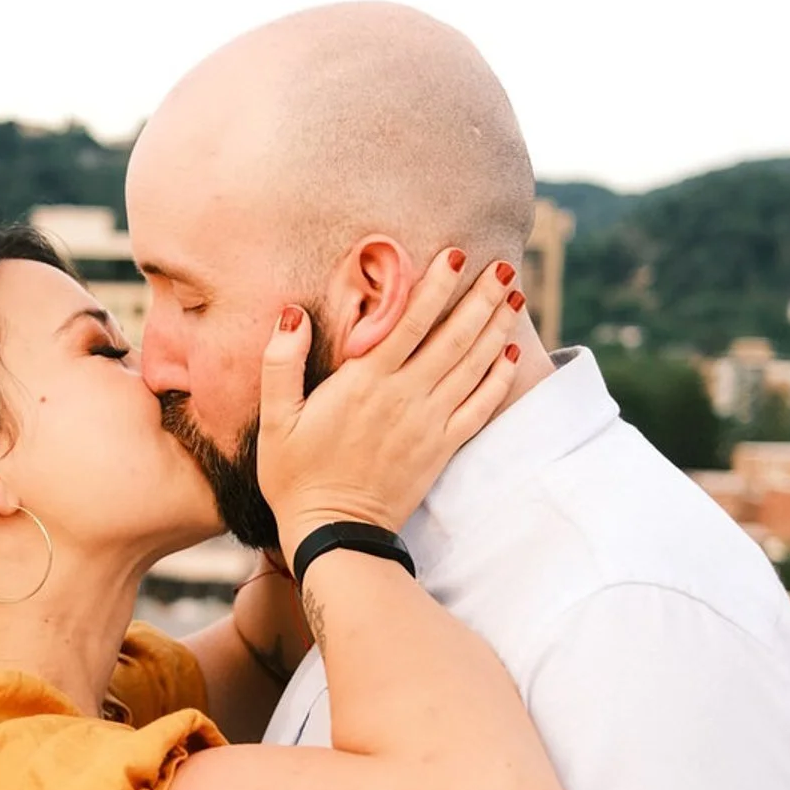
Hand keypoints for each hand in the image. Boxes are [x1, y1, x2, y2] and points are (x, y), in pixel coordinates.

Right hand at [259, 251, 522, 561]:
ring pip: (472, 366)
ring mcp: (429, 424)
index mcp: (364, 383)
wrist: (334, 534)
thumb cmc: (297, 476)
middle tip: (503, 267)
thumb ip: (281, 363)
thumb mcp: (275, 419)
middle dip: (480, 298)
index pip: (408, 322)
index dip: (436, 286)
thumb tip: (292, 314)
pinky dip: (498, 378)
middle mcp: (405, 397)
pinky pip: (479, 407)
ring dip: (496, 328)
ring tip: (514, 297)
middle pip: (452, 337)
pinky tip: (509, 355)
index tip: (457, 255)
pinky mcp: (442, 449)